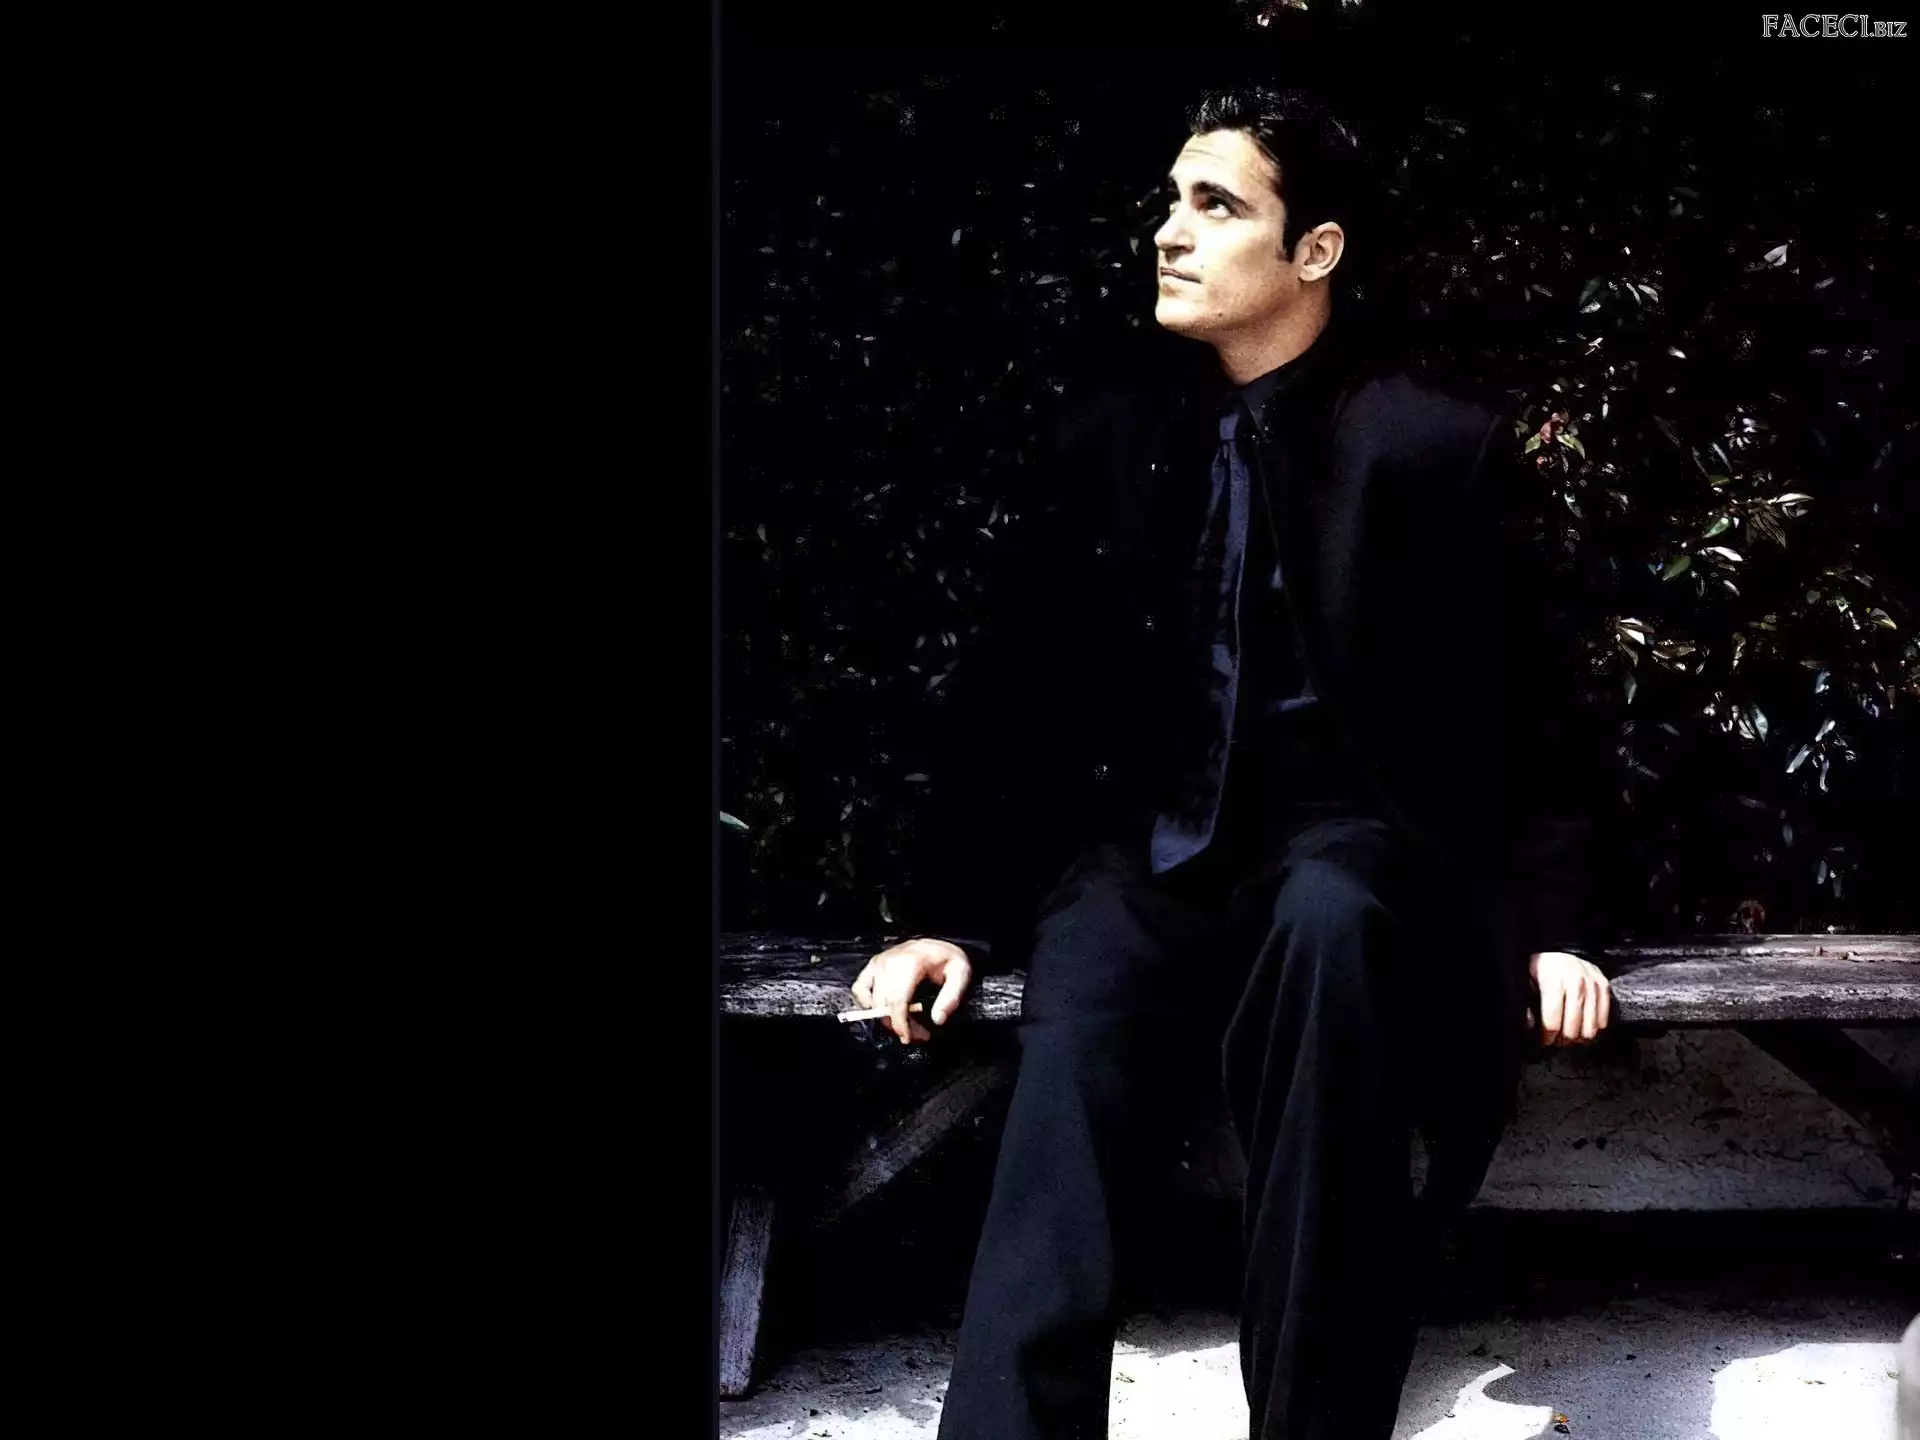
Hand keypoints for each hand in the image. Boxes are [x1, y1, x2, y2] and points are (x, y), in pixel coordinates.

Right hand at [850, 937, 973, 1044]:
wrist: (936, 945)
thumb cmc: (947, 958)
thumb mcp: (960, 974)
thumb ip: (951, 997)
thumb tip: (938, 1019)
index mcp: (910, 963)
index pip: (898, 1000)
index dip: (900, 1023)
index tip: (908, 1037)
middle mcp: (890, 962)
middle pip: (886, 1004)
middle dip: (900, 1025)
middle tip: (918, 1034)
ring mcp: (879, 963)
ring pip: (873, 1001)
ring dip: (887, 1018)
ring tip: (906, 1023)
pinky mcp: (873, 965)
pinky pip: (859, 988)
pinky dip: (867, 1003)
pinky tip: (882, 1010)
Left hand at [1527, 951, 1610, 1045]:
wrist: (1559, 948)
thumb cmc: (1541, 967)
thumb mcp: (1526, 982)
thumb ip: (1527, 1005)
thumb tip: (1531, 1027)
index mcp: (1553, 982)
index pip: (1552, 1022)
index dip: (1547, 1037)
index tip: (1545, 1040)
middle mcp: (1575, 983)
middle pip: (1572, 1028)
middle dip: (1563, 1040)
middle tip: (1557, 1040)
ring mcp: (1592, 984)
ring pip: (1590, 1027)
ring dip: (1579, 1037)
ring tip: (1570, 1035)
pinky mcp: (1603, 984)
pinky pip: (1604, 1018)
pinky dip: (1594, 1027)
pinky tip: (1584, 1025)